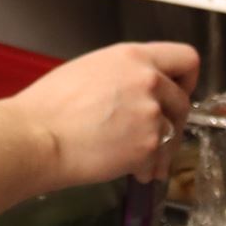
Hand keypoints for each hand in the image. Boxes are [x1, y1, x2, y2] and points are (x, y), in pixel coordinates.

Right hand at [6, 41, 199, 188]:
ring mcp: (151, 115)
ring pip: (173, 133)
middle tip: (151, 132)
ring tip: (135, 157)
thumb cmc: (49, 105)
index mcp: (133, 57)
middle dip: (171, 120)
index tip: (176, 91)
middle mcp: (148, 81)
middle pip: (182, 101)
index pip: (186, 58)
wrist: (38, 137)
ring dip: (160, 147)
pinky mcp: (148, 146)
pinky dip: (147, 168)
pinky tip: (129, 169)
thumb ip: (124, 73)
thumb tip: (136, 87)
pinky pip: (159, 159)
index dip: (185, 78)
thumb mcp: (89, 68)